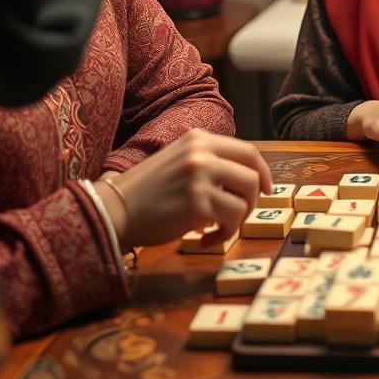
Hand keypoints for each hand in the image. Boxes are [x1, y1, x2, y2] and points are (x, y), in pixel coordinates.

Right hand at [95, 129, 270, 246]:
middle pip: (253, 173)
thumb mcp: (179, 161)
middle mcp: (202, 152)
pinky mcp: (199, 203)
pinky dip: (225, 234)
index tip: (266, 189)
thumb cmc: (146, 193)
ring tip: (219, 227)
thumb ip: (210, 161)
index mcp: (199, 139)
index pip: (248, 151)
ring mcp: (201, 176)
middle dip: (255, 198)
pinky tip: (206, 239)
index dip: (263, 172)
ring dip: (239, 218)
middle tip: (243, 214)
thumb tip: (249, 177)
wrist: (112, 211)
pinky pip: (233, 220)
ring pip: (247, 197)